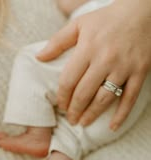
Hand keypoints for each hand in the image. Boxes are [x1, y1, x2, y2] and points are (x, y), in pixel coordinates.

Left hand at [38, 0, 150, 129]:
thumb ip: (58, 41)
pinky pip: (130, 98)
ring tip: (83, 123)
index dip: (62, 97)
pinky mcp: (140, 72)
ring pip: (105, 99)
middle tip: (70, 119)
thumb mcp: (80, 24)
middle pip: (85, 93)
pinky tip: (112, 127)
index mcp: (88, 48)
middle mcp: (105, 59)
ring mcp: (124, 67)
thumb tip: (39, 57)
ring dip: (92, 114)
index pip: (69, 80)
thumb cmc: (108, 18)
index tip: (61, 105)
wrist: (144, 11)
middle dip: (74, 109)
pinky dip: (121, 115)